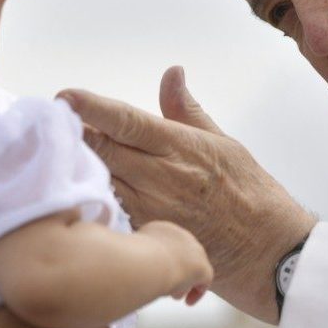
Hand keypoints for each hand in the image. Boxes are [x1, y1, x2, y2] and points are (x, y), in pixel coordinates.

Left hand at [60, 66, 316, 323]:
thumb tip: (172, 73)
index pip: (125, 121)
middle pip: (101, 151)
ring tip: (61, 159)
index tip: (64, 97)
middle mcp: (162, 178)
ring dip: (78, 170)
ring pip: (98, 185)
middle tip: (55, 126)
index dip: (91, 108)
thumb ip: (187, 110)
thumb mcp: (223, 143)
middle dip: (74, 137)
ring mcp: (151, 212)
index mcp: (180, 147)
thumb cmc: (252, 195)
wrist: (272, 254)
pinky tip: (81, 198)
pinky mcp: (147, 241)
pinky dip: (92, 205)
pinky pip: (109, 217)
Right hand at [136, 220, 213, 304]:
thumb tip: (127, 266)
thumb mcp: (128, 251)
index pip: (167, 245)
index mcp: (162, 229)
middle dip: (175, 270)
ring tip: (175, 295)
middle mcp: (181, 236)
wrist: (150, 262)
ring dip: (184, 281)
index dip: (164, 260)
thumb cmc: (134, 258)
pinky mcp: (203, 267)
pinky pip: (204, 280)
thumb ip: (135, 254)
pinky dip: (197, 292)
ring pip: (193, 267)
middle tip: (168, 284)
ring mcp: (194, 250)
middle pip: (181, 255)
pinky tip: (189, 302)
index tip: (158, 271)